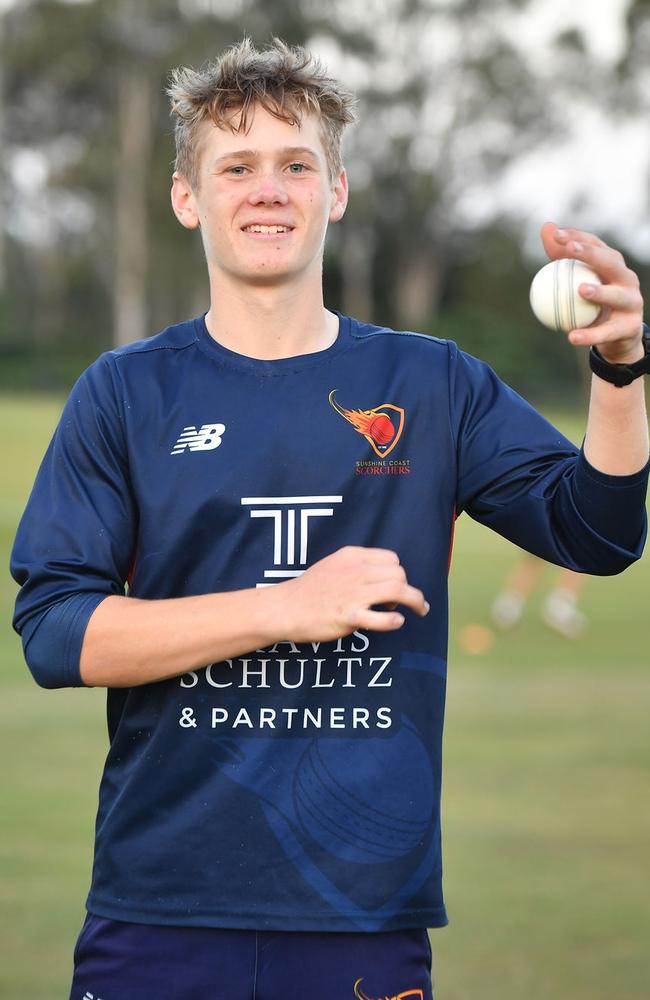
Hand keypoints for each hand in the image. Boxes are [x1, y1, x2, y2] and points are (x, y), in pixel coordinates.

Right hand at [271, 546, 428, 642]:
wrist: (284, 608)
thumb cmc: (310, 590)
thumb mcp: (333, 566)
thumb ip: (356, 566)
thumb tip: (381, 575)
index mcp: (351, 557)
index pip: (392, 559)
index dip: (398, 573)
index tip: (395, 586)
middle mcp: (355, 572)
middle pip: (399, 574)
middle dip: (408, 588)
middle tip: (402, 602)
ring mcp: (352, 594)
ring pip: (398, 591)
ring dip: (415, 601)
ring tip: (420, 610)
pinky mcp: (348, 616)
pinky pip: (382, 618)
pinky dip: (395, 621)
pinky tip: (396, 622)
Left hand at [541, 222, 644, 363]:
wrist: (617, 338)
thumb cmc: (593, 305)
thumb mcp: (576, 281)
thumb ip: (560, 257)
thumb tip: (546, 228)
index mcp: (612, 265)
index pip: (596, 245)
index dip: (578, 237)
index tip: (557, 235)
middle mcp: (626, 279)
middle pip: (610, 262)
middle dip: (592, 253)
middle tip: (570, 250)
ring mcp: (632, 302)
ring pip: (616, 295)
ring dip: (600, 292)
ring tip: (581, 290)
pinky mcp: (631, 327)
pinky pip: (608, 332)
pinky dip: (590, 335)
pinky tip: (571, 337)